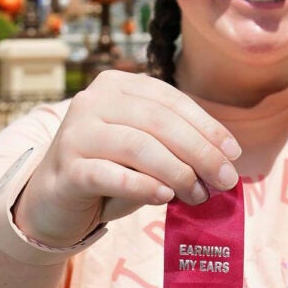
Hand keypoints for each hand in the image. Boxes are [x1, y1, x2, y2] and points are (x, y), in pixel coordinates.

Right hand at [13, 70, 240, 247]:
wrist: (53, 203)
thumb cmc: (109, 171)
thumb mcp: (145, 151)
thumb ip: (176, 148)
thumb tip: (222, 163)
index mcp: (117, 85)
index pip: (171, 100)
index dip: (207, 126)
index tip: (233, 153)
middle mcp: (93, 100)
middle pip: (158, 122)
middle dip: (199, 151)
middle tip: (224, 180)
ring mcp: (76, 132)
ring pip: (138, 146)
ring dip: (177, 172)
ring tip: (198, 194)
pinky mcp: (66, 167)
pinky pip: (110, 174)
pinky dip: (143, 185)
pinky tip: (165, 196)